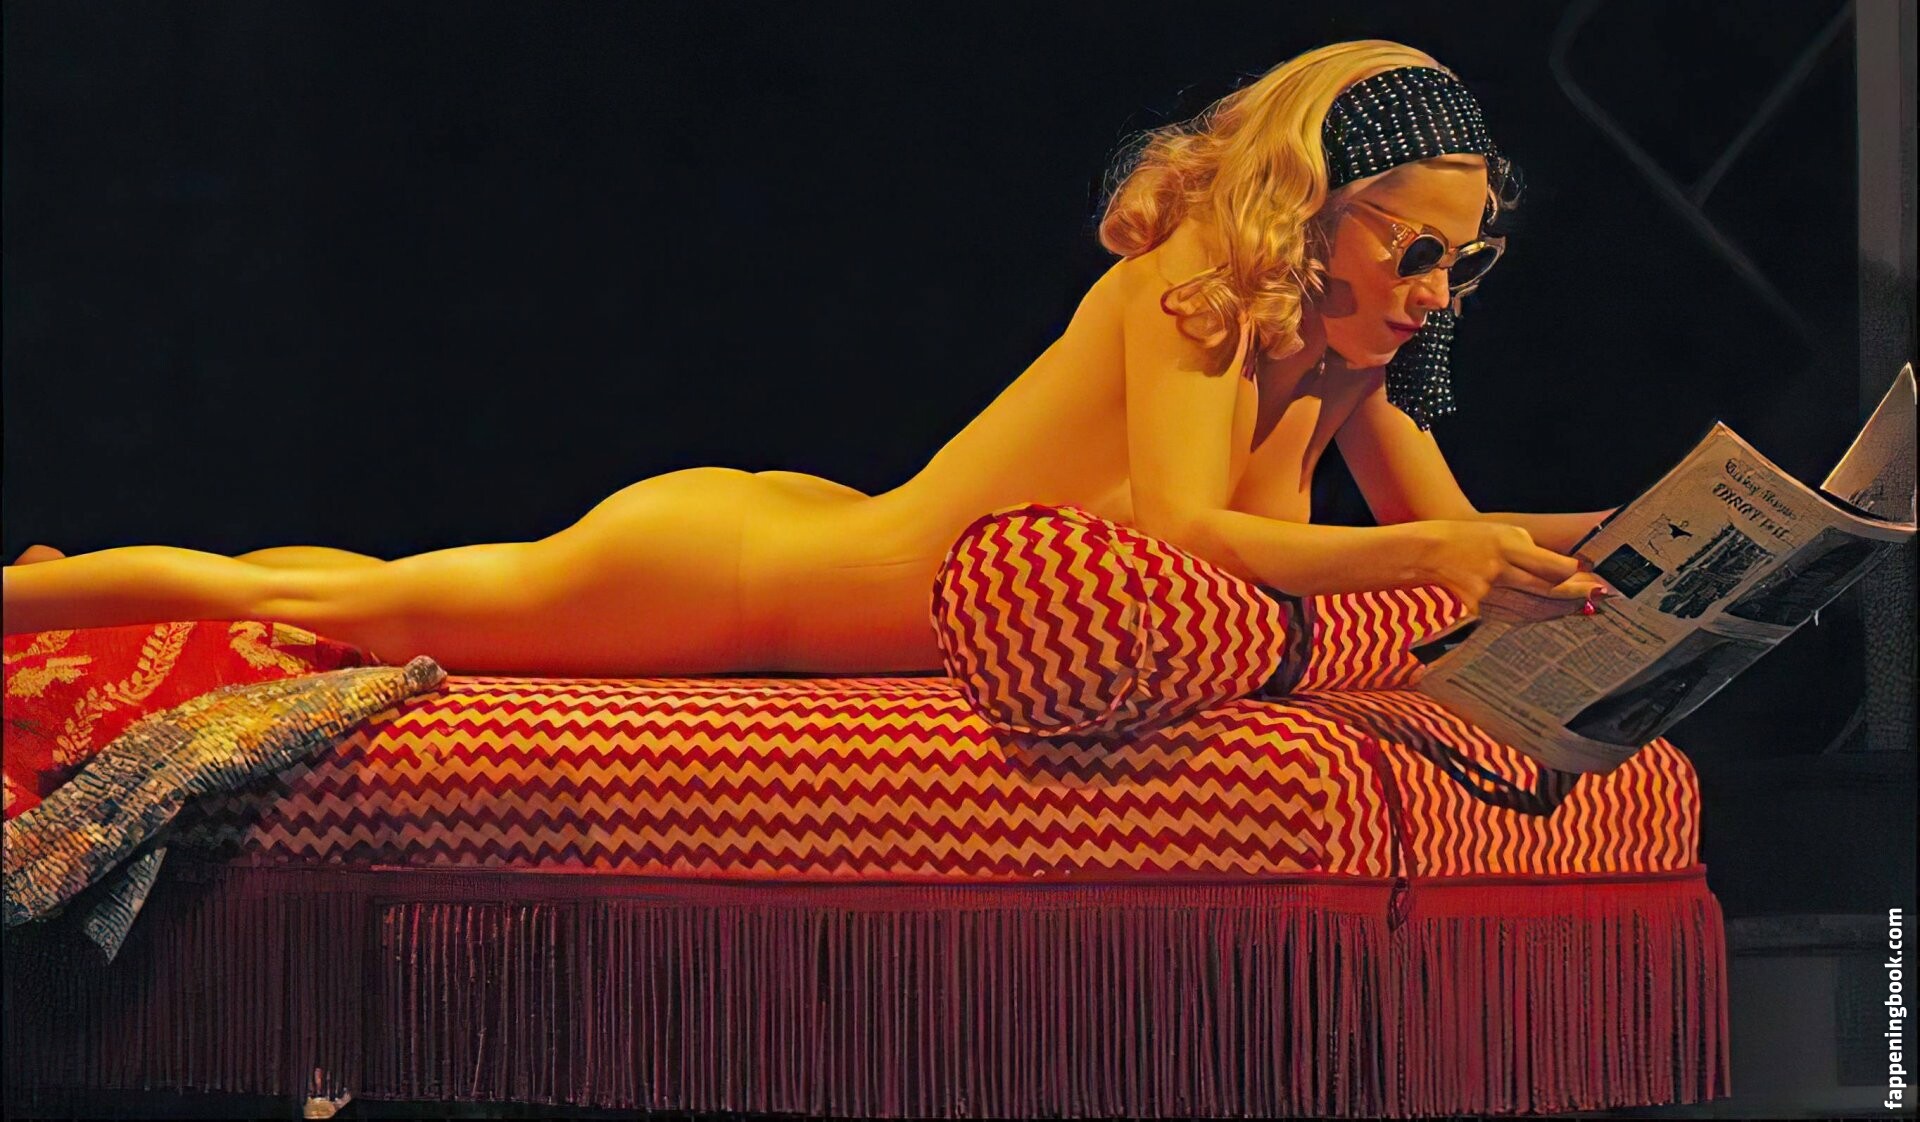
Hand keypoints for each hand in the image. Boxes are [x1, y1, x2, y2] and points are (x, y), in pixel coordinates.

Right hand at [1407, 520, 1613, 616]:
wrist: (1426, 554)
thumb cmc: (1469, 538)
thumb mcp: (1503, 532)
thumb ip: (1532, 550)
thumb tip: (1565, 570)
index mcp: (1506, 546)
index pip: (1554, 567)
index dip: (1579, 577)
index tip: (1596, 579)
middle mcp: (1498, 571)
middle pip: (1548, 591)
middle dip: (1577, 597)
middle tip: (1599, 598)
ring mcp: (1487, 594)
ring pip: (1534, 610)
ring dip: (1560, 610)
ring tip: (1580, 608)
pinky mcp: (1479, 610)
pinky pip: (1515, 617)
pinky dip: (1536, 617)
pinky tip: (1550, 614)